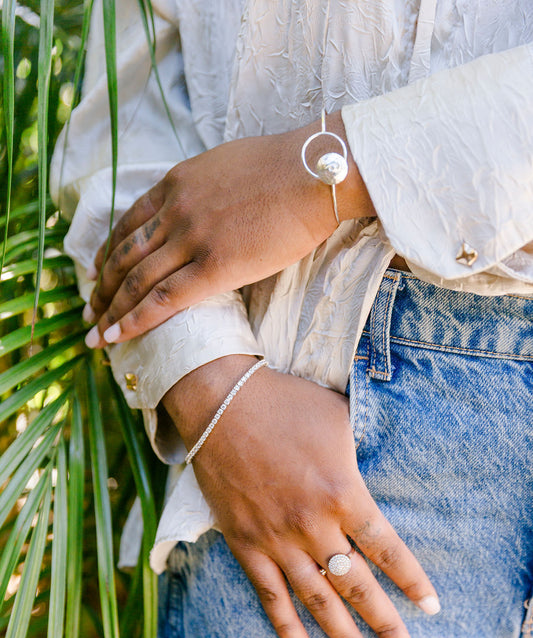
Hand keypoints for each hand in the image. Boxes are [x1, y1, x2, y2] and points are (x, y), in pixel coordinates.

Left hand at [83, 112, 374, 347]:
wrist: (313, 172)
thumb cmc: (284, 168)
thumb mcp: (226, 166)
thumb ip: (202, 190)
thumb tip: (201, 207)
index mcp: (176, 184)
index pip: (127, 224)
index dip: (108, 253)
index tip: (97, 273)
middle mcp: (174, 211)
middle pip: (123, 256)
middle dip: (101, 287)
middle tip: (89, 310)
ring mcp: (191, 239)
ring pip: (135, 281)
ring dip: (109, 310)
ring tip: (95, 333)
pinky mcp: (214, 267)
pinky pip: (163, 299)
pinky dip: (134, 321)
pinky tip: (115, 337)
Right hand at [164, 356, 439, 637]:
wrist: (220, 401)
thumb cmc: (285, 403)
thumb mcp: (339, 418)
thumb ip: (360, 456)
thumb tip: (372, 476)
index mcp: (343, 493)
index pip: (387, 549)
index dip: (411, 581)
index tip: (430, 608)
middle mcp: (313, 525)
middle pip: (357, 586)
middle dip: (386, 625)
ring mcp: (276, 538)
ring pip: (316, 600)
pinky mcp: (244, 542)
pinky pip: (267, 593)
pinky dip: (284, 625)